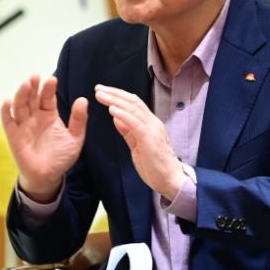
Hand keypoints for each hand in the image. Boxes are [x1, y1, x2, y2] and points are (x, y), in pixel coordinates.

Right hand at [0, 74, 87, 202]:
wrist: (48, 177)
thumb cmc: (61, 157)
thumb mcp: (75, 139)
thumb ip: (79, 120)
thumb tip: (83, 99)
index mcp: (49, 114)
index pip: (48, 97)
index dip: (49, 88)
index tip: (52, 79)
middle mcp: (35, 116)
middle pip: (32, 98)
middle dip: (33, 87)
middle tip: (36, 76)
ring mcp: (23, 125)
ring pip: (20, 106)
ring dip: (21, 94)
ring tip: (26, 84)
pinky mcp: (13, 135)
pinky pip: (8, 121)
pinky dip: (6, 111)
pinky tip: (7, 101)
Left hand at [94, 85, 186, 199]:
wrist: (171, 180)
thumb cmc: (155, 166)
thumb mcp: (137, 146)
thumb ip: (128, 131)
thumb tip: (116, 118)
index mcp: (150, 124)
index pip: (134, 104)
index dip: (118, 95)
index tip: (103, 91)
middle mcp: (153, 123)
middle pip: (133, 102)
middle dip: (114, 93)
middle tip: (98, 88)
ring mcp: (152, 130)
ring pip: (133, 109)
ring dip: (115, 100)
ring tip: (101, 95)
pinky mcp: (150, 139)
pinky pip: (135, 123)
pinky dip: (123, 114)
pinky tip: (112, 109)